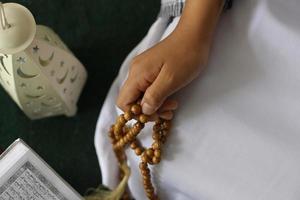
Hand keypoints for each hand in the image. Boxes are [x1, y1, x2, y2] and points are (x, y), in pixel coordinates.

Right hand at [117, 0, 222, 119]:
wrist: (194, 35)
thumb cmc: (185, 56)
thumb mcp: (171, 80)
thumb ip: (154, 97)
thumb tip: (143, 111)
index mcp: (137, 74)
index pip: (123, 102)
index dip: (136, 114)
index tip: (154, 116)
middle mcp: (136, 72)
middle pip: (132, 100)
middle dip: (149, 110)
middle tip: (168, 111)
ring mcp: (143, 70)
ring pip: (141, 95)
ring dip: (156, 105)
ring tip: (173, 105)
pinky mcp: (151, 69)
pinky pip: (148, 88)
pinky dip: (158, 97)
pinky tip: (171, 98)